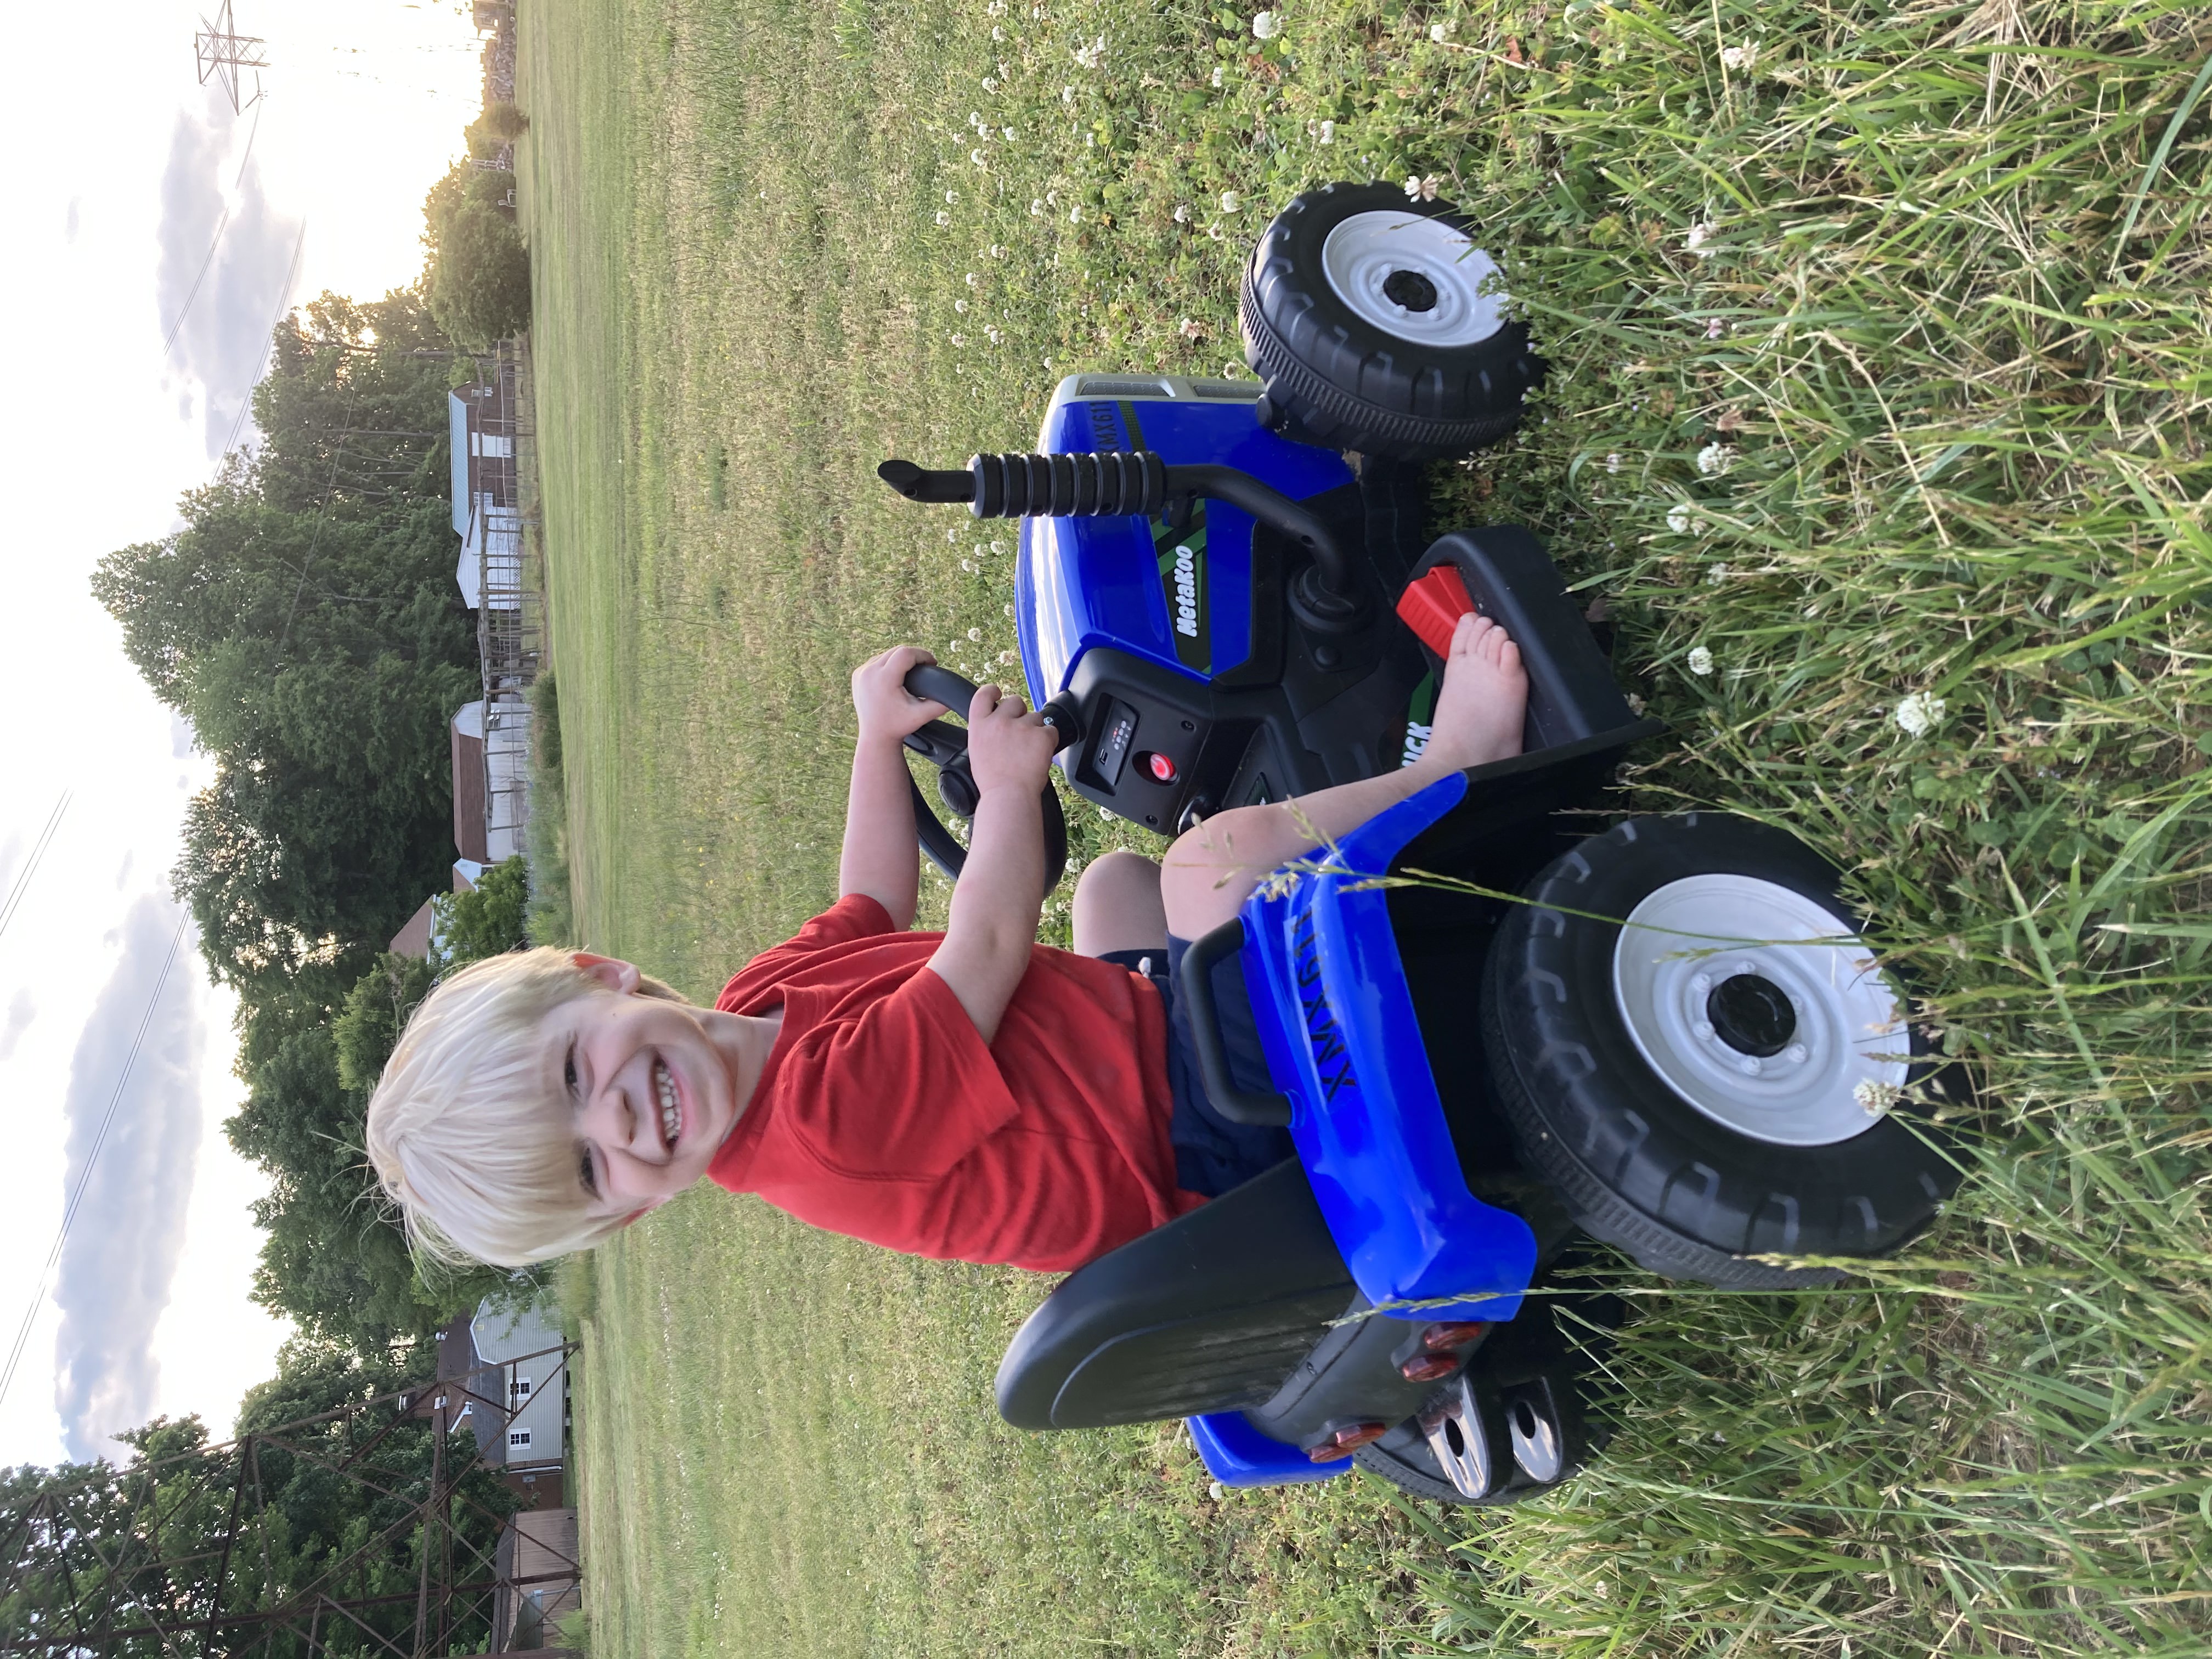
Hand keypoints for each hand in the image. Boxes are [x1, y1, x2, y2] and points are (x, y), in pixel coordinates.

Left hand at [851, 645, 946, 741]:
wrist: (875, 736)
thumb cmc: (898, 726)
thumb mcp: (921, 716)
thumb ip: (939, 705)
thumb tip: (953, 695)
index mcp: (884, 679)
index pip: (906, 653)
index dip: (923, 655)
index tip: (932, 663)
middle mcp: (869, 672)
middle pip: (896, 651)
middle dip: (913, 656)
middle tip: (925, 666)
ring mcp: (861, 672)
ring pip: (886, 654)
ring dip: (900, 659)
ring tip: (912, 669)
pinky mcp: (857, 674)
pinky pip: (876, 661)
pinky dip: (888, 664)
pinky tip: (896, 674)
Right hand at [964, 683, 1058, 798]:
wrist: (1008, 796)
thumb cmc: (993, 781)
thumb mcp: (977, 750)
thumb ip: (986, 732)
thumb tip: (996, 725)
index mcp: (980, 725)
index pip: (984, 694)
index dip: (992, 691)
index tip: (997, 693)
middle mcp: (1000, 721)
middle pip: (1015, 701)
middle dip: (1020, 713)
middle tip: (1020, 733)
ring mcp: (1022, 726)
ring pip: (1036, 716)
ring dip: (1035, 729)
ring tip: (1029, 751)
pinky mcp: (1041, 735)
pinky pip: (1051, 730)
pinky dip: (1048, 740)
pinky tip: (1040, 755)